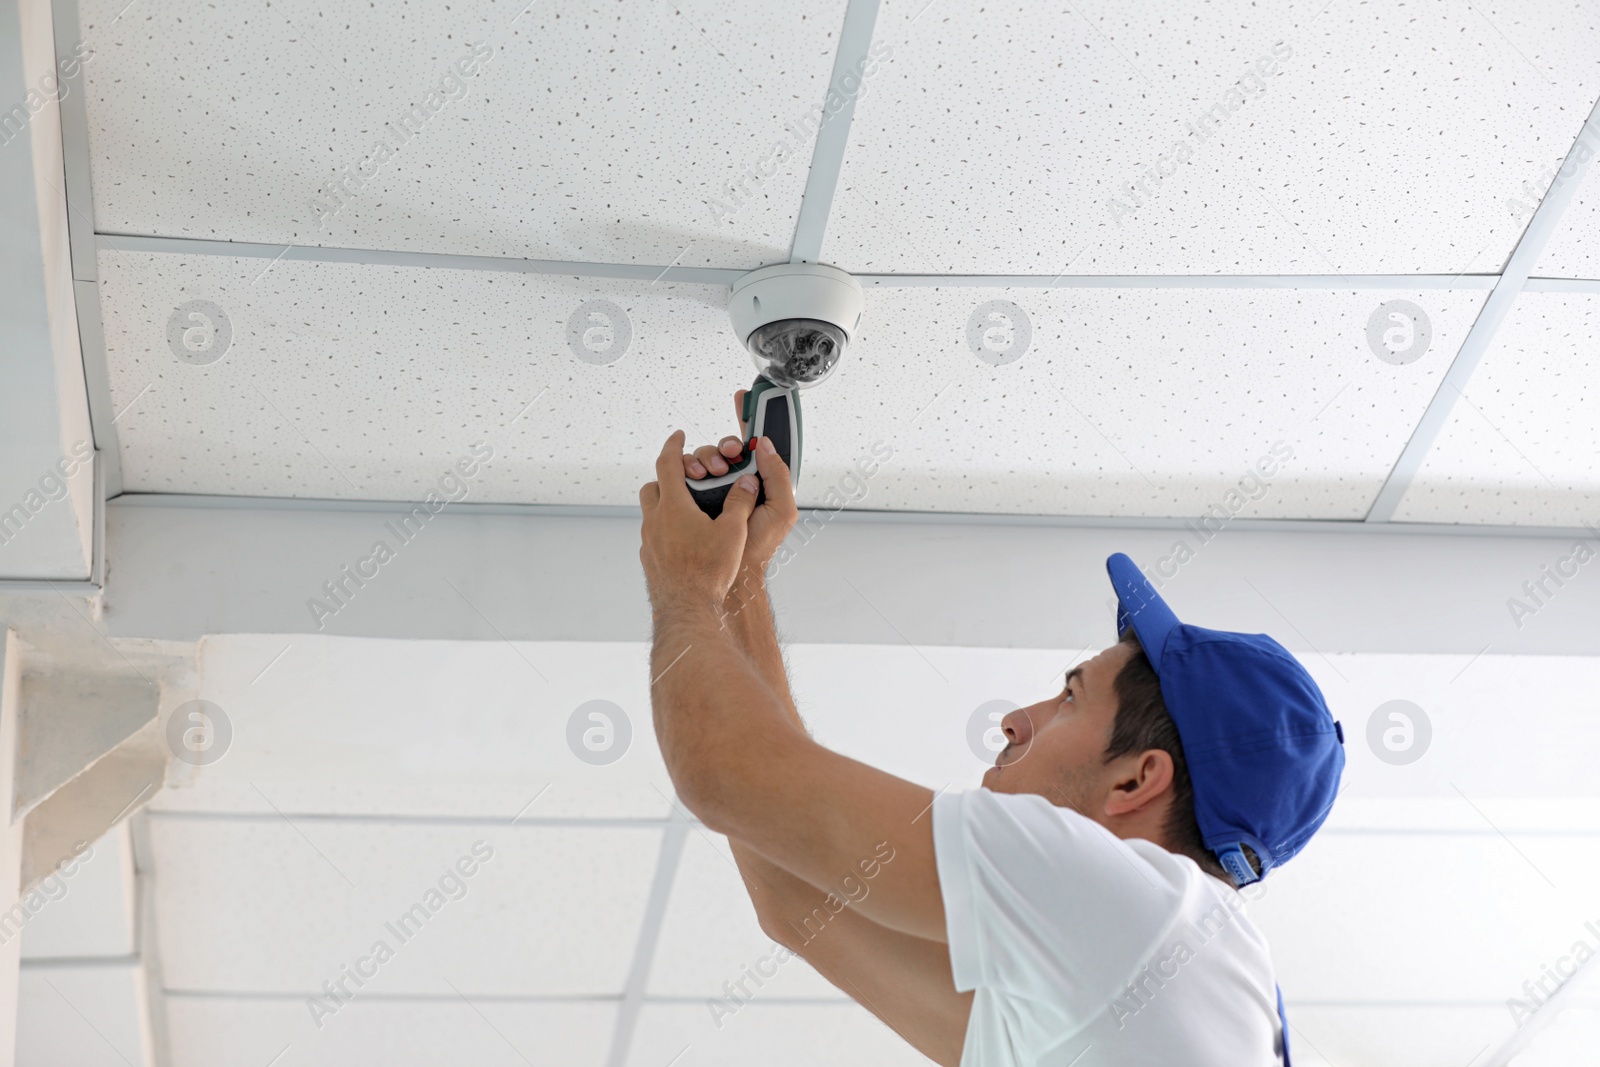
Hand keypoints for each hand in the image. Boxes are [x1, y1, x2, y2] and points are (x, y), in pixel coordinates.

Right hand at [681, 390, 798, 579]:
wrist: (732, 571)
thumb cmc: (759, 545)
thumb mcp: (782, 509)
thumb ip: (778, 475)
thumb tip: (765, 444)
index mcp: (759, 480)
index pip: (754, 443)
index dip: (750, 418)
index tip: (744, 397)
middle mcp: (735, 481)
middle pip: (723, 448)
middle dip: (723, 445)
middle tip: (728, 455)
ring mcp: (712, 490)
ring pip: (702, 458)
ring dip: (704, 458)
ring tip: (709, 473)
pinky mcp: (691, 499)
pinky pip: (682, 474)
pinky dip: (684, 469)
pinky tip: (689, 476)